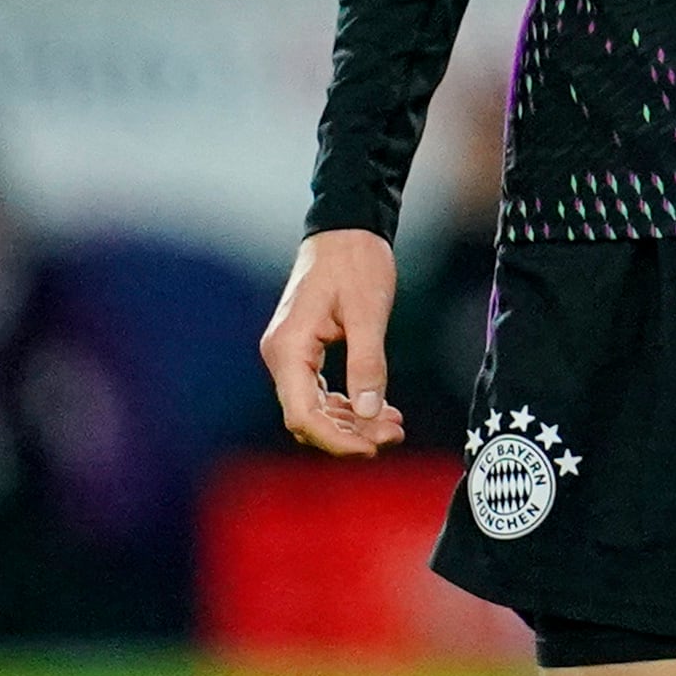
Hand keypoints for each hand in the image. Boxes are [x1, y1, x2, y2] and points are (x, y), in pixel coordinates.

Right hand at [259, 228, 407, 456]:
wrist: (346, 228)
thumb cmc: (356, 263)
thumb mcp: (369, 312)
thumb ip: (368, 363)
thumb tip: (371, 412)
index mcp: (288, 349)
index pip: (303, 414)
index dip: (336, 439)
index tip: (372, 447)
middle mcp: (281, 356)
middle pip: (308, 418)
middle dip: (349, 434)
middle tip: (394, 436)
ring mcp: (291, 355)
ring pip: (316, 408)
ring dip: (352, 422)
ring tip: (394, 427)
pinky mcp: (304, 352)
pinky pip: (321, 392)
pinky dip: (348, 405)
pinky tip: (381, 410)